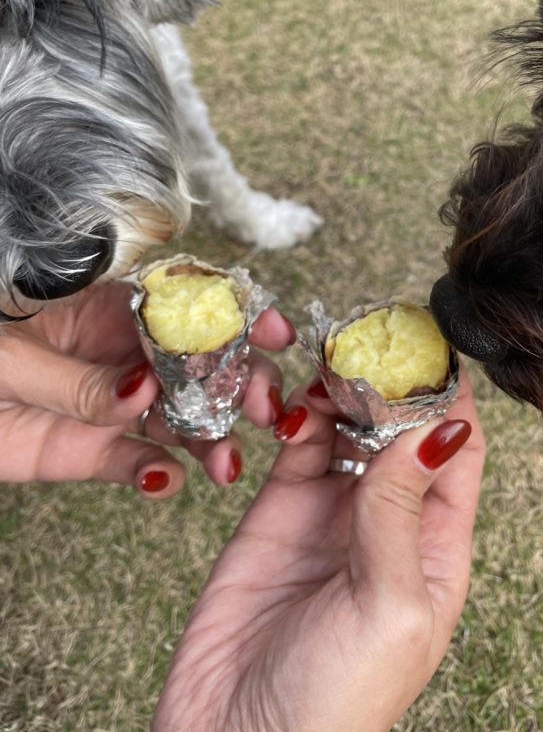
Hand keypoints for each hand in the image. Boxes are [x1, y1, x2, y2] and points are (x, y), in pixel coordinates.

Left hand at [0, 280, 293, 494]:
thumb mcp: (11, 354)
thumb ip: (75, 378)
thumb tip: (143, 392)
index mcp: (111, 303)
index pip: (188, 301)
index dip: (237, 312)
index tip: (276, 331)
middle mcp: (124, 351)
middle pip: (201, 363)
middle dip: (242, 383)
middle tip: (266, 410)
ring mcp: (111, 400)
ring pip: (179, 417)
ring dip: (212, 438)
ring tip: (228, 465)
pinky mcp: (90, 450)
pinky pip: (134, 462)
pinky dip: (155, 473)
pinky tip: (167, 479)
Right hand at [153, 367, 484, 731]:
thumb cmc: (334, 704)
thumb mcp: (389, 606)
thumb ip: (403, 512)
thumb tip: (436, 428)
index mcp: (437, 548)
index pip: (456, 451)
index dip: (450, 397)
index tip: (435, 345)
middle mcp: (389, 522)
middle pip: (401, 429)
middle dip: (392, 382)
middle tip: (375, 336)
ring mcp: (332, 515)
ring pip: (349, 429)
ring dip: (345, 392)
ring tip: (334, 360)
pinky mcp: (278, 512)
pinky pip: (298, 447)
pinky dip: (300, 415)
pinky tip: (300, 398)